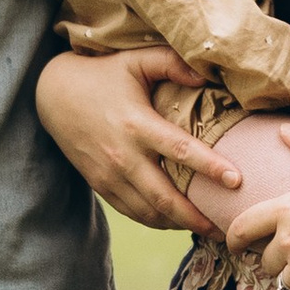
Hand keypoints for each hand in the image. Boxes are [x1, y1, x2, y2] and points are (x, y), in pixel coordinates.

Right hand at [38, 46, 231, 232]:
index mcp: (136, 124)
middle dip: (197, 217)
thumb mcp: (134, 60)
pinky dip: (156, 221)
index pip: (180, 151)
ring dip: (179, 224)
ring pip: (149, 212)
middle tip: (227, 227)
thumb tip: (206, 75)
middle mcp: (123, 156)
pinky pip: (132, 212)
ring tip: (208, 229)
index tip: (237, 181)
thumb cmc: (102, 75)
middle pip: (165, 198)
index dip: (210, 167)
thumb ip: (171, 63)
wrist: (52, 95)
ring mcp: (109, 175)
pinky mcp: (100, 185)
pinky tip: (177, 222)